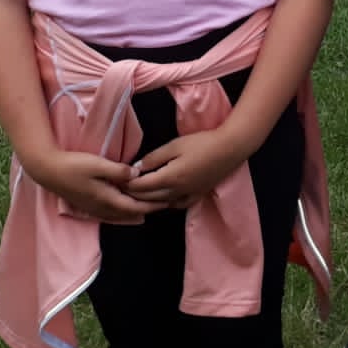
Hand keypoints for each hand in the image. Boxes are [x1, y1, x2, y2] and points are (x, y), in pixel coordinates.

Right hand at [27, 149, 156, 222]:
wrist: (47, 171)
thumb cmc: (73, 165)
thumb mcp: (98, 165)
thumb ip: (119, 171)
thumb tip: (138, 175)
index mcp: (107, 199)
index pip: (136, 206)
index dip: (153, 205)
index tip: (168, 201)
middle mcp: (101, 207)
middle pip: (130, 213)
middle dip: (148, 209)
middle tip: (165, 204)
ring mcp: (93, 208)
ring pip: (120, 215)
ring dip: (136, 212)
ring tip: (151, 207)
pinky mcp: (87, 204)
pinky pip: (110, 214)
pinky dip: (123, 213)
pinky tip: (126, 211)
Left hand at [126, 129, 249, 210]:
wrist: (231, 148)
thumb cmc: (202, 143)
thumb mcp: (175, 145)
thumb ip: (153, 157)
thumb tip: (136, 168)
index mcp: (169, 178)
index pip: (140, 186)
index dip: (126, 184)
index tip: (116, 180)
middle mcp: (176, 191)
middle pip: (147, 197)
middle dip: (132, 193)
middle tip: (121, 188)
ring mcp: (188, 194)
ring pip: (161, 204)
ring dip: (146, 200)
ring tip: (136, 195)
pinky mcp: (198, 194)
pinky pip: (177, 205)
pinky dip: (166, 204)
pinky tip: (163, 199)